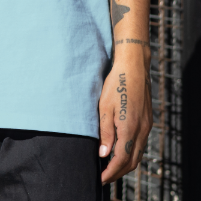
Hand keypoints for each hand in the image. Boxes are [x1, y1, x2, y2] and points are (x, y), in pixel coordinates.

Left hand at [98, 45, 152, 183]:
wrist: (133, 68)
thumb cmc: (115, 84)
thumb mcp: (104, 107)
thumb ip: (105, 132)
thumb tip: (104, 154)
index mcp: (129, 129)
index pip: (121, 160)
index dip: (110, 172)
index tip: (100, 178)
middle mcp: (141, 131)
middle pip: (132, 161)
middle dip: (118, 172)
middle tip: (104, 176)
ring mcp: (146, 126)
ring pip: (138, 154)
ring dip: (125, 164)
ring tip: (110, 167)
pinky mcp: (147, 121)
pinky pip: (140, 144)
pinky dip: (131, 153)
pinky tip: (121, 150)